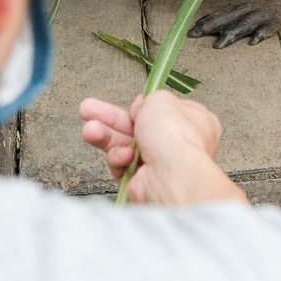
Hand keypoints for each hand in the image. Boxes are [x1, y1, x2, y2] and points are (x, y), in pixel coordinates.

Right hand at [79, 90, 248, 205]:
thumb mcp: (159, 100)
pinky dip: (119, 159)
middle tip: (88, 109)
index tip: (132, 102)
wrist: (170, 176)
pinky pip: (123, 164)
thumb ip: (146, 99)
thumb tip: (141, 105)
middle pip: (137, 126)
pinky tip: (122, 155)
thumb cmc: (175, 136)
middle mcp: (177, 143)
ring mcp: (160, 163)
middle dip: (110, 118)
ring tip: (90, 130)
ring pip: (125, 144)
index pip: (164, 110)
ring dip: (105, 136)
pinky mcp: (143, 180)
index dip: (145, 105)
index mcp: (193, 120)